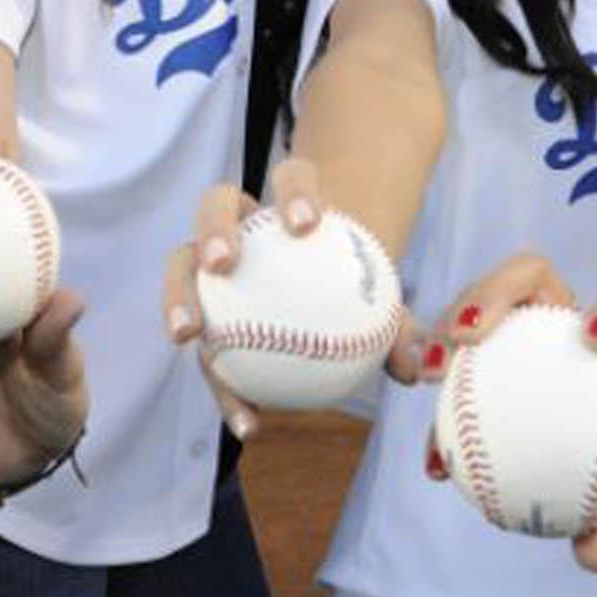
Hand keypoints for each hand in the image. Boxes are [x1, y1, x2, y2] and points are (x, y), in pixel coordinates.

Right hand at [163, 155, 423, 442]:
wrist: (321, 291)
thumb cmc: (353, 287)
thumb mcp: (382, 304)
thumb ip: (398, 329)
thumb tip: (419, 368)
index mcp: (288, 204)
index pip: (291, 175)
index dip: (295, 190)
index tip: (306, 224)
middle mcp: (241, 221)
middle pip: (215, 206)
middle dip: (212, 229)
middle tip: (221, 264)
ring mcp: (208, 259)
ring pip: (182, 265)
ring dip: (177, 296)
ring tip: (189, 335)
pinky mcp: (200, 309)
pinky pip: (206, 343)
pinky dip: (225, 384)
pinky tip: (250, 421)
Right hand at [415, 255, 596, 573]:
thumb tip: (593, 556)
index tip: (596, 340)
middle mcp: (565, 303)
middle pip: (528, 272)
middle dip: (491, 292)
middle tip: (466, 339)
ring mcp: (521, 307)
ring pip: (479, 298)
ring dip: (447, 325)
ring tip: (428, 379)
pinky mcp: (487, 327)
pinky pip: (455, 350)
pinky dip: (438, 390)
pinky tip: (435, 460)